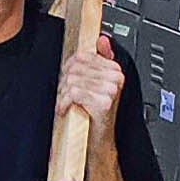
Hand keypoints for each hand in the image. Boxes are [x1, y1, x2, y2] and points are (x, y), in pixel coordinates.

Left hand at [56, 34, 124, 149]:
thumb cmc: (94, 113)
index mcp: (115, 69)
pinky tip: (66, 109)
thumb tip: (102, 39)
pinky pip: (74, 93)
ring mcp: (111, 90)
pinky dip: (64, 102)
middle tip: (64, 96)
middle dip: (64, 83)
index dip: (69, 68)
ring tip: (66, 103)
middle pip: (76, 67)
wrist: (97, 141)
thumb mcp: (95, 84)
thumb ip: (99, 60)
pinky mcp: (104, 102)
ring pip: (72, 80)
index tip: (67, 82)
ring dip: (63, 94)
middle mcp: (116, 78)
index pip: (83, 56)